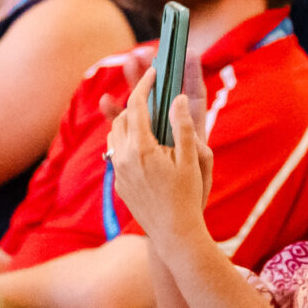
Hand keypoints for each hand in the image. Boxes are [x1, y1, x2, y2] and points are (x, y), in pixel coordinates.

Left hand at [103, 66, 215, 246]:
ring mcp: (119, 173)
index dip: (144, 84)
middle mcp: (124, 158)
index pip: (137, 105)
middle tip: (153, 96)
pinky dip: (126, 144)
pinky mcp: (119, 185)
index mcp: (142, 148)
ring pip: (115, 136)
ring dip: (128, 123)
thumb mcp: (193, 160)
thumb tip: (178, 98)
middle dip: (136, 103)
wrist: (174, 235)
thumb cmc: (188, 197)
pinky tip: (144, 149)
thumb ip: (184, 126)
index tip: (154, 73)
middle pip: (122, 118)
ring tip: (147, 120)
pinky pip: (116, 156)